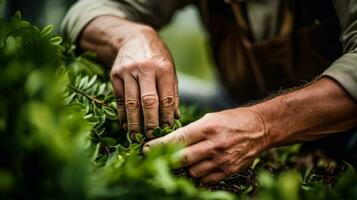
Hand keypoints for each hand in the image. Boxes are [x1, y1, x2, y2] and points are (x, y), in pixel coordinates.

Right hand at [80, 16, 179, 137]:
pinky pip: (120, 100)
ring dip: (134, 123)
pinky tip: (125, 125)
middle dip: (150, 122)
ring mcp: (128, 72)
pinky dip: (123, 115)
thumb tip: (175, 117)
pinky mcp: (115, 75)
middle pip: (148, 102)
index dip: (166, 117)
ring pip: (131, 103)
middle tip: (152, 136)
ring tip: (137, 137)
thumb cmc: (156, 57)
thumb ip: (172, 93)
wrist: (133, 38)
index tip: (167, 130)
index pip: (166, 98)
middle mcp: (145, 69)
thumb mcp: (170, 69)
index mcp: (163, 68)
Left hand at [143, 107, 267, 183]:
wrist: (259, 129)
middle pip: (182, 159)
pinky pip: (206, 180)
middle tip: (159, 160)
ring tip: (186, 162)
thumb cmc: (231, 120)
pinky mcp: (229, 170)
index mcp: (207, 127)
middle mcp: (214, 144)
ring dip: (185, 170)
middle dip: (167, 161)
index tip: (144, 149)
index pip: (177, 138)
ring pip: (192, 173)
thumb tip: (170, 142)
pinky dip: (199, 177)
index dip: (158, 146)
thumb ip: (191, 131)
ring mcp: (222, 159)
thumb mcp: (209, 118)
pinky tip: (200, 168)